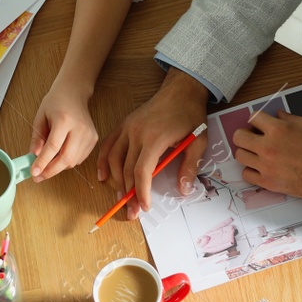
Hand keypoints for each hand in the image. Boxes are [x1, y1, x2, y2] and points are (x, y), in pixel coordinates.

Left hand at [29, 83, 97, 180]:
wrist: (74, 93)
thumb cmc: (56, 102)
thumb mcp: (40, 117)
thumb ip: (37, 137)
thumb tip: (34, 156)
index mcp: (64, 120)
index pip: (53, 147)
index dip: (42, 162)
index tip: (34, 172)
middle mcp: (79, 128)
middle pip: (66, 158)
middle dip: (51, 171)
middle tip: (38, 176)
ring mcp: (89, 135)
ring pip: (73, 161)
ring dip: (58, 167)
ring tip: (47, 165)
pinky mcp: (93, 139)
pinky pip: (80, 158)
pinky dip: (68, 162)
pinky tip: (59, 157)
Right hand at [97, 69, 208, 219]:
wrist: (180, 90)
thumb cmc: (190, 115)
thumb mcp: (198, 141)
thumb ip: (190, 167)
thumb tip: (184, 190)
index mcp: (155, 138)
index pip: (142, 171)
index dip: (141, 192)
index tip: (145, 207)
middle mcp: (136, 133)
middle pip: (127, 169)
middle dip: (129, 194)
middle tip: (132, 212)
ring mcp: (127, 128)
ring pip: (114, 160)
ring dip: (116, 182)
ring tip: (121, 198)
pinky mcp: (123, 125)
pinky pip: (108, 146)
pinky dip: (103, 162)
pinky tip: (103, 176)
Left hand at [231, 110, 301, 200]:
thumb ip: (291, 118)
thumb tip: (278, 115)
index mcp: (278, 129)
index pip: (253, 118)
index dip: (257, 119)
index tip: (260, 124)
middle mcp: (268, 147)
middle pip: (238, 137)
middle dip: (245, 134)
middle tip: (253, 137)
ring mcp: (266, 166)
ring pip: (240, 156)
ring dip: (247, 152)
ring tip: (257, 153)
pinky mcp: (268, 182)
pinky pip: (246, 174)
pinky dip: (251, 170)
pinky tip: (260, 167)